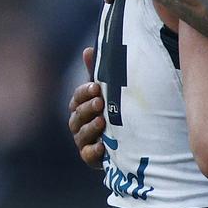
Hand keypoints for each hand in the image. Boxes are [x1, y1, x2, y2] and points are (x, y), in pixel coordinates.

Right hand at [68, 47, 105, 168]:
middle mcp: (79, 123)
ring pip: (81, 133)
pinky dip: (94, 151)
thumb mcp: (109, 92)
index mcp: (81, 106)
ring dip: (91, 127)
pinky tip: (103, 147)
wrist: (130, 140)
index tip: (96, 87)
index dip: (85, 92)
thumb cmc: (115, 110)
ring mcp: (84, 141)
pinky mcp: (91, 158)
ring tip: (102, 121)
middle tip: (100, 102)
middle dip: (88, 107)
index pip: (78, 97)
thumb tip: (88, 50)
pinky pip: (88, 156)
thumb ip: (98, 74)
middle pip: (77, 115)